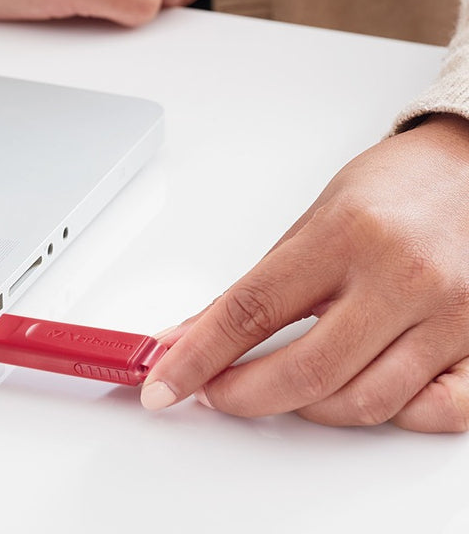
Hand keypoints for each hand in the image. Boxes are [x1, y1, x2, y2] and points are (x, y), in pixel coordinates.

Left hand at [142, 113, 468, 431]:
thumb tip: (192, 333)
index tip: (164, 383)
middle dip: (243, 395)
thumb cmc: (391, 187)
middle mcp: (400, 277)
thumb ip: (255, 286)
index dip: (198, 356)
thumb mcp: (312, 221)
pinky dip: (388, 417)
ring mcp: (448, 316)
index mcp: (345, 236)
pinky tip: (356, 393)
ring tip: (280, 386)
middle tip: (214, 392)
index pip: (251, 310)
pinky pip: (436, 412)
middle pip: (306, 371)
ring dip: (304, 409)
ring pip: (364, 402)